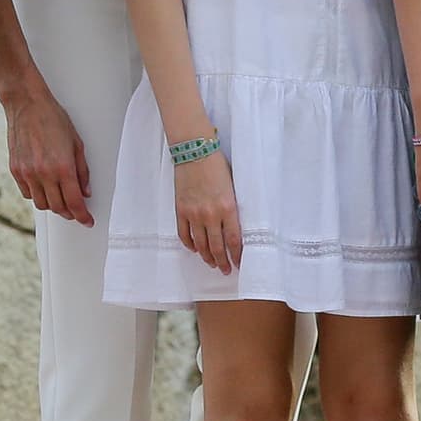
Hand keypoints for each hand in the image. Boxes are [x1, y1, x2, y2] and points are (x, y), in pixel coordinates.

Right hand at [4, 86, 92, 224]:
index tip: (87, 220)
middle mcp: (44, 173)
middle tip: (77, 211)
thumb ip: (82, 171)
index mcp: (63, 167)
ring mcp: (27, 173)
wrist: (27, 105)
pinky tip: (44, 188)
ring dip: (53, 206)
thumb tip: (85, 191)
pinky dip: (37, 195)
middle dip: (70, 213)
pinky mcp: (15, 170)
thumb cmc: (53, 119)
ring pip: (41, 204)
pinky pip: (27, 193)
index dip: (82, 216)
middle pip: (58, 207)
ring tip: (61, 199)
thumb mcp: (77, 144)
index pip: (74, 202)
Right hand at [174, 150, 242, 272]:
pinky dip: (190, 244)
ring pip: (201, 244)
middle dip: (223, 262)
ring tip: (212, 263)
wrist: (195, 150)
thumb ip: (233, 207)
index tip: (239, 263)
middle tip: (226, 270)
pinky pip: (184, 234)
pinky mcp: (181, 210)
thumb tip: (235, 226)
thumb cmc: (217, 164)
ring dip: (207, 257)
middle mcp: (211, 215)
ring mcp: (194, 214)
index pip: (234, 240)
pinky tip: (195, 249)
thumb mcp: (233, 186)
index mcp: (228, 208)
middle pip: (217, 247)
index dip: (237, 255)